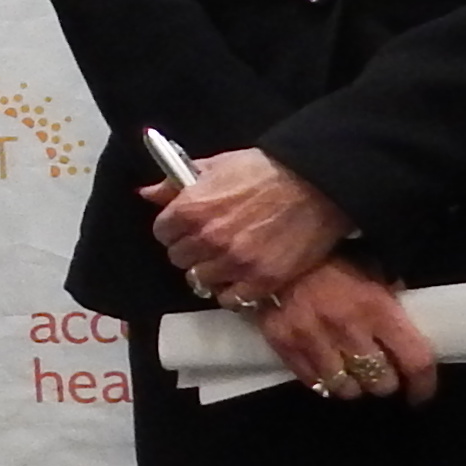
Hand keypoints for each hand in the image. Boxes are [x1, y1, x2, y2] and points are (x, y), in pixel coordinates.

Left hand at [143, 147, 348, 306]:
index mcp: (191, 209)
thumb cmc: (267, 170)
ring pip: (201, 281)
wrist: (317, 184)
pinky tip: (243, 277)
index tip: (187, 228)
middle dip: (191, 251)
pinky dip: (234, 291)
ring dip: (211, 272)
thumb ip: (177, 183)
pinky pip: (231, 299)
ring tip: (227, 261)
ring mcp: (234, 263)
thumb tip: (147, 193)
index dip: (174, 230)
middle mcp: (208, 239)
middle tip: (209, 244)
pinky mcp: (261, 281)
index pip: (162, 233)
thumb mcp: (218, 166)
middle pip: (179, 259)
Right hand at [254, 258, 435, 404]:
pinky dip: (324, 381)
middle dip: (384, 380)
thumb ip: (391, 298)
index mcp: (378, 308)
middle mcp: (348, 329)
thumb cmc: (331, 258)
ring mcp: (314, 340)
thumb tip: (408, 325)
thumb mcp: (372, 268)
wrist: (273, 251)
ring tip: (352, 372)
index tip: (420, 392)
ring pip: (346, 388)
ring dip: (354, 384)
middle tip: (381, 371)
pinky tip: (328, 368)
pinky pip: (314, 383)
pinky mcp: (285, 346)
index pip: (414, 361)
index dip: (423, 384)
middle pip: (380, 382)